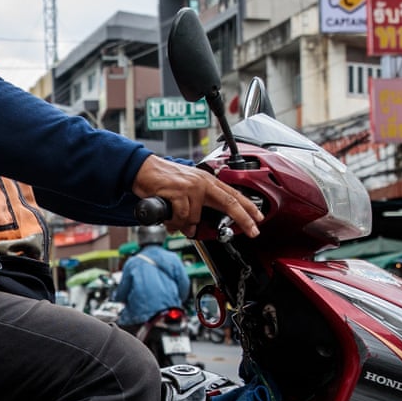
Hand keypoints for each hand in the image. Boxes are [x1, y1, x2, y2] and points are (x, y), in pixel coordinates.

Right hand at [131, 155, 261, 237]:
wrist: (142, 170)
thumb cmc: (162, 181)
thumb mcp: (185, 189)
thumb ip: (195, 206)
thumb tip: (195, 227)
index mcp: (206, 180)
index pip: (232, 194)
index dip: (247, 207)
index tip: (258, 218)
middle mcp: (202, 182)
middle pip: (229, 202)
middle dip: (244, 218)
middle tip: (252, 231)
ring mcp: (191, 186)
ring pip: (195, 217)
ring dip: (183, 224)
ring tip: (173, 220)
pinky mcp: (179, 191)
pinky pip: (181, 217)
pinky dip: (173, 221)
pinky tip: (168, 217)